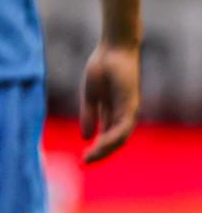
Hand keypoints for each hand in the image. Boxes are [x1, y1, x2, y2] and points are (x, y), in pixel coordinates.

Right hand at [80, 41, 139, 162]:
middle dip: (101, 153)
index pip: (108, 136)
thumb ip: (89, 115)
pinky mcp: (131, 104)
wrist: (112, 49)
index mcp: (114, 112)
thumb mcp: (90, 96)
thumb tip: (86, 137)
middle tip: (85, 163)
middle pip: (115, 141)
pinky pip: (122, 126)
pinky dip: (111, 137)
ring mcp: (129, 109)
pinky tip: (99, 144)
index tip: (82, 159)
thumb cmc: (102, 67)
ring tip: (90, 157)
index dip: (96, 148)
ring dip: (105, 149)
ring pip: (120, 137)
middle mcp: (124, 113)